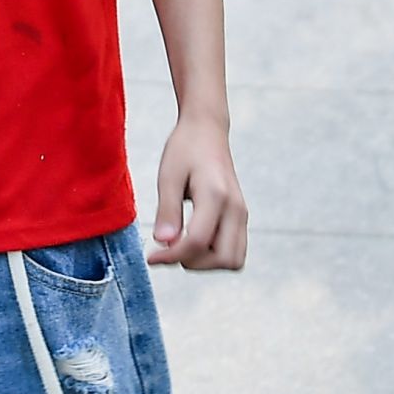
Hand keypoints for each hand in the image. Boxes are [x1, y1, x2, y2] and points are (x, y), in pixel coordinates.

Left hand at [146, 112, 247, 270]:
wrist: (207, 130)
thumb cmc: (185, 149)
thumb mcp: (168, 177)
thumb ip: (167, 211)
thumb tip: (164, 243)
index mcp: (216, 195)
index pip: (198, 242)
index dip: (172, 256)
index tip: (151, 257)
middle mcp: (236, 208)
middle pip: (224, 259)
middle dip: (194, 263)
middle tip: (169, 249)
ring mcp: (242, 214)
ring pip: (234, 260)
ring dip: (206, 262)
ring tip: (182, 245)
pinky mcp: (240, 217)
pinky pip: (234, 250)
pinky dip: (214, 255)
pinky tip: (193, 240)